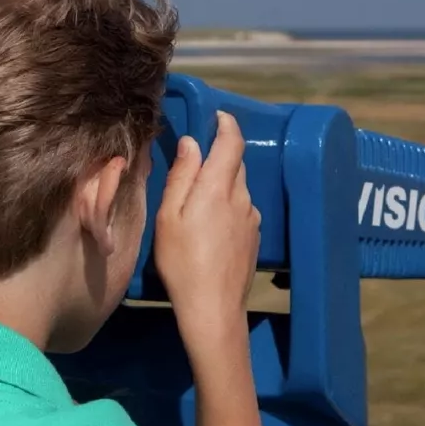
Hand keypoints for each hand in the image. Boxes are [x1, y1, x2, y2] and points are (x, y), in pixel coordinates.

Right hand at [154, 111, 260, 349]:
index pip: (232, 142)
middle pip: (235, 164)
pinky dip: (227, 206)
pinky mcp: (254, 236)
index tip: (216, 117)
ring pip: (238, 188)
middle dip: (218, 156)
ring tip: (196, 203)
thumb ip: (182, 176)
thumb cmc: (182, 262)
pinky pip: (241, 209)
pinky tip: (209, 228)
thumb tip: (191, 143)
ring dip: (221, 185)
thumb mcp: (169, 217)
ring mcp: (252, 218)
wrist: (214, 308)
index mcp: (219, 187)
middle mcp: (242, 197)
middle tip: (193, 165)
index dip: (226, 124)